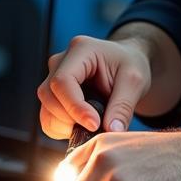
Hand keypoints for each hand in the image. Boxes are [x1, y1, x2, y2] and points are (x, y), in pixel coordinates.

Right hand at [36, 35, 151, 138]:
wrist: (127, 64)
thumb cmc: (130, 65)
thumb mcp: (134, 81)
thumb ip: (123, 106)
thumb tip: (112, 130)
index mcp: (80, 50)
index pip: (63, 80)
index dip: (75, 107)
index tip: (94, 124)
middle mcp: (60, 61)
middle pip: (48, 94)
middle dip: (69, 118)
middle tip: (95, 127)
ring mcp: (53, 77)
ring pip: (45, 108)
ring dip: (65, 126)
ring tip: (92, 126)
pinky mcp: (54, 95)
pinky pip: (48, 117)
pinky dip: (62, 129)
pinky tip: (82, 126)